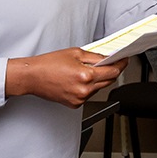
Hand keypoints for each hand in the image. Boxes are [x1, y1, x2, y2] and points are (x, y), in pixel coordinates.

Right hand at [5, 49, 128, 106]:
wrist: (31, 77)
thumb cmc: (48, 64)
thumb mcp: (76, 53)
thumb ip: (96, 57)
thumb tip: (109, 58)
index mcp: (86, 76)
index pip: (114, 71)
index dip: (121, 64)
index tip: (125, 60)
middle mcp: (84, 90)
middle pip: (109, 80)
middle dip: (112, 71)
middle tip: (110, 63)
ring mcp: (80, 99)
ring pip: (99, 88)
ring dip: (99, 79)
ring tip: (87, 71)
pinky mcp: (75, 104)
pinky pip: (89, 94)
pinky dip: (89, 87)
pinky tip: (80, 80)